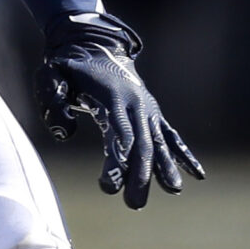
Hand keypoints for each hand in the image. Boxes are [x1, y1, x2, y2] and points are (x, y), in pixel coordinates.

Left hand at [40, 16, 202, 208]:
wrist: (93, 43)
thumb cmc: (67, 67)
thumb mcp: (52, 76)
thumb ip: (54, 101)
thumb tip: (63, 133)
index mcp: (111, 97)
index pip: (119, 134)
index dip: (118, 160)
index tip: (111, 186)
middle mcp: (135, 104)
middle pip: (142, 143)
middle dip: (140, 174)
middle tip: (134, 205)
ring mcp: (147, 109)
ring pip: (159, 142)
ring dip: (165, 168)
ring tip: (174, 190)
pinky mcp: (152, 113)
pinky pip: (171, 136)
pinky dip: (183, 154)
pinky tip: (198, 174)